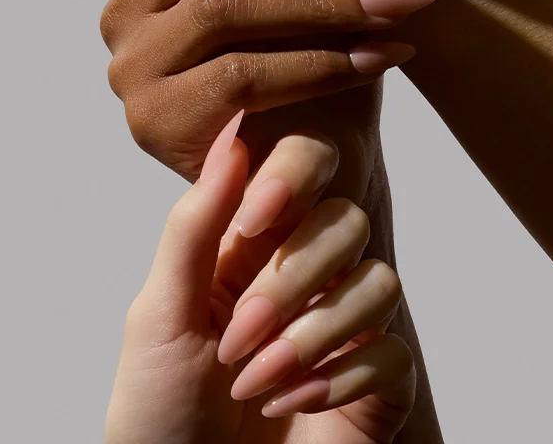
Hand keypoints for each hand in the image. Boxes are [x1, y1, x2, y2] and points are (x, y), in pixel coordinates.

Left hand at [106, 116, 414, 443]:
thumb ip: (194, 226)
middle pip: (347, 220)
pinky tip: (295, 403)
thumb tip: (229, 136)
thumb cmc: (159, 416)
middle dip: (293, 279)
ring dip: (315, 335)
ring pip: (379, 281)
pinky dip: (341, 379)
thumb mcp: (160, 314)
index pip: (303, 168)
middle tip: (238, 336)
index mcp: (255, 246)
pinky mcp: (374, 385)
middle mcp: (307, 277)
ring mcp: (344, 330)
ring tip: (257, 383)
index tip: (255, 220)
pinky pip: (393, 352)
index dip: (292, 177)